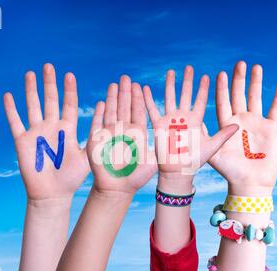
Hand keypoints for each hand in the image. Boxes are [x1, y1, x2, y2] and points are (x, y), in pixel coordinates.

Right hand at [3, 63, 89, 200]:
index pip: (69, 105)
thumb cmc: (72, 178)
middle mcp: (52, 127)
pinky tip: (8, 95)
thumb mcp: (87, 157)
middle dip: (49, 83)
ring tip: (30, 73)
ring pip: (32, 106)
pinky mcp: (22, 141)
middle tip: (49, 66)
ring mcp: (36, 132)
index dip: (69, 90)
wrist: (52, 194)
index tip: (70, 74)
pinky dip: (11, 109)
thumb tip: (108, 125)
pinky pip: (15, 122)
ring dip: (31, 90)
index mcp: (68, 129)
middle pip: (50, 100)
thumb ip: (95, 139)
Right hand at [86, 75, 156, 194]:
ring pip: (111, 112)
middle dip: (125, 92)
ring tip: (114, 84)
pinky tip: (101, 102)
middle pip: (124, 107)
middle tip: (126, 77)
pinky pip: (97, 124)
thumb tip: (179, 140)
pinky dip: (99, 114)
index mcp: (137, 133)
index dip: (138, 98)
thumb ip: (162, 149)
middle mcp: (123, 131)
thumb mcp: (153, 161)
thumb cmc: (136, 177)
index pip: (138, 111)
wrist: (117, 188)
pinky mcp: (97, 141)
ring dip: (113, 98)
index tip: (139, 84)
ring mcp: (110, 134)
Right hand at [143, 66, 238, 184]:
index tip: (206, 76)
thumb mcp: (212, 146)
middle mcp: (182, 117)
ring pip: (169, 98)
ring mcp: (170, 120)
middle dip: (187, 81)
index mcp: (195, 120)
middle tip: (189, 67)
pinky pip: (152, 110)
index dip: (203, 89)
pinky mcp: (158, 125)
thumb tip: (239, 125)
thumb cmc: (195, 161)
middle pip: (185, 95)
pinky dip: (147, 99)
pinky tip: (144, 88)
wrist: (177, 171)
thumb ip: (223, 135)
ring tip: (170, 71)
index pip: (200, 100)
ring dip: (169, 85)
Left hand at [208, 61, 276, 194]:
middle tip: (239, 63)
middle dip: (239, 80)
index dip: (221, 88)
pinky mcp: (271, 128)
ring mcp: (257, 123)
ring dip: (257, 83)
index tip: (219, 74)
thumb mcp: (213, 153)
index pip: (223, 102)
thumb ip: (206, 137)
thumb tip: (193, 122)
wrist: (250, 183)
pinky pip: (276, 109)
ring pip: (257, 98)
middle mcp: (241, 120)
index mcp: (226, 125)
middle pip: (239, 95)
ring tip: (256, 67)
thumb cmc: (230, 171)